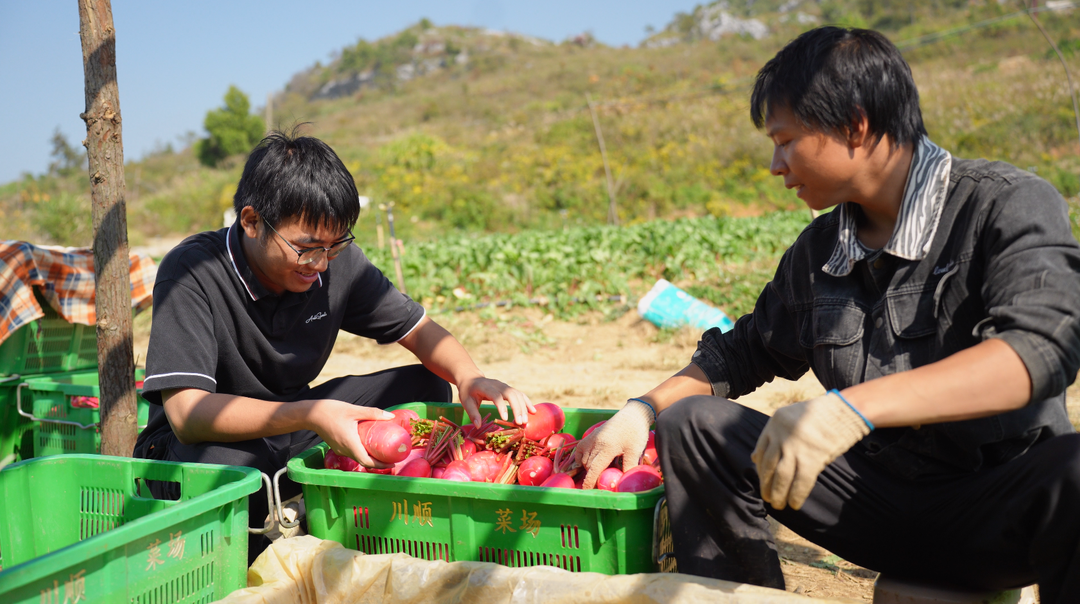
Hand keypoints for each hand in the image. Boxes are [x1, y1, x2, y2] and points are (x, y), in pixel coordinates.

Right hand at [307, 399, 395, 468]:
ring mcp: (340, 450)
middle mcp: (345, 450)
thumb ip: (372, 413)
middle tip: (392, 456)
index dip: (381, 464)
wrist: (311, 414)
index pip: (367, 462)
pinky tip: (369, 444)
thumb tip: (391, 416)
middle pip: (364, 461)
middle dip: (379, 462)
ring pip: (358, 457)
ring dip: (370, 457)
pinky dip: (362, 451)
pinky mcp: (337, 446)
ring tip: (383, 451)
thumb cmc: (331, 411)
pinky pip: (352, 452)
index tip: (393, 462)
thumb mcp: (354, 410)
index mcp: (350, 444)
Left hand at [457, 375, 535, 425]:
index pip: (496, 395)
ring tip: (526, 421)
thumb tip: (478, 425)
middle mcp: (497, 385)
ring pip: (517, 394)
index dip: (502, 406)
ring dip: (523, 407)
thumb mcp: (466, 402)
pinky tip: (533, 411)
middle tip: (520, 422)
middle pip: (511, 394)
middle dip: (517, 408)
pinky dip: (527, 402)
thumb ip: (472, 413)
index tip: (505, 419)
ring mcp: (504, 386)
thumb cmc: (468, 391)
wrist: (472, 378)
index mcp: (485, 387)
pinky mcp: (508, 389)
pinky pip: (520, 394)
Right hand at [575, 399, 654, 488]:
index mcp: (607, 448)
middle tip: (599, 482)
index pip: (594, 469)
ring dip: (588, 467)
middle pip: (588, 465)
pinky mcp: (592, 434)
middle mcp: (596, 443)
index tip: (586, 491)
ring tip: (597, 472)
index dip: (589, 481)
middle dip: (591, 475)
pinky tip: (588, 462)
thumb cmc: (636, 432)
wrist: (634, 414)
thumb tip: (625, 482)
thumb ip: (629, 467)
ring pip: (583, 458)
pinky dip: (581, 457)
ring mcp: (592, 438)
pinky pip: (580, 449)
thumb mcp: (635, 451)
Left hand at [751, 391, 871, 510]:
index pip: (761, 451)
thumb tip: (754, 458)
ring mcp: (796, 447)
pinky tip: (794, 504)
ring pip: (782, 476)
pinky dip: (797, 495)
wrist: (846, 410)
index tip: (762, 480)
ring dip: (779, 494)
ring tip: (778, 505)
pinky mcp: (813, 457)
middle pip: (769, 466)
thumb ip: (774, 435)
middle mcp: (782, 435)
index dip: (760, 469)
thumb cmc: (819, 415)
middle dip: (767, 485)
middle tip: (767, 498)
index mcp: (775, 422)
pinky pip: (802, 481)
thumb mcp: (790, 416)